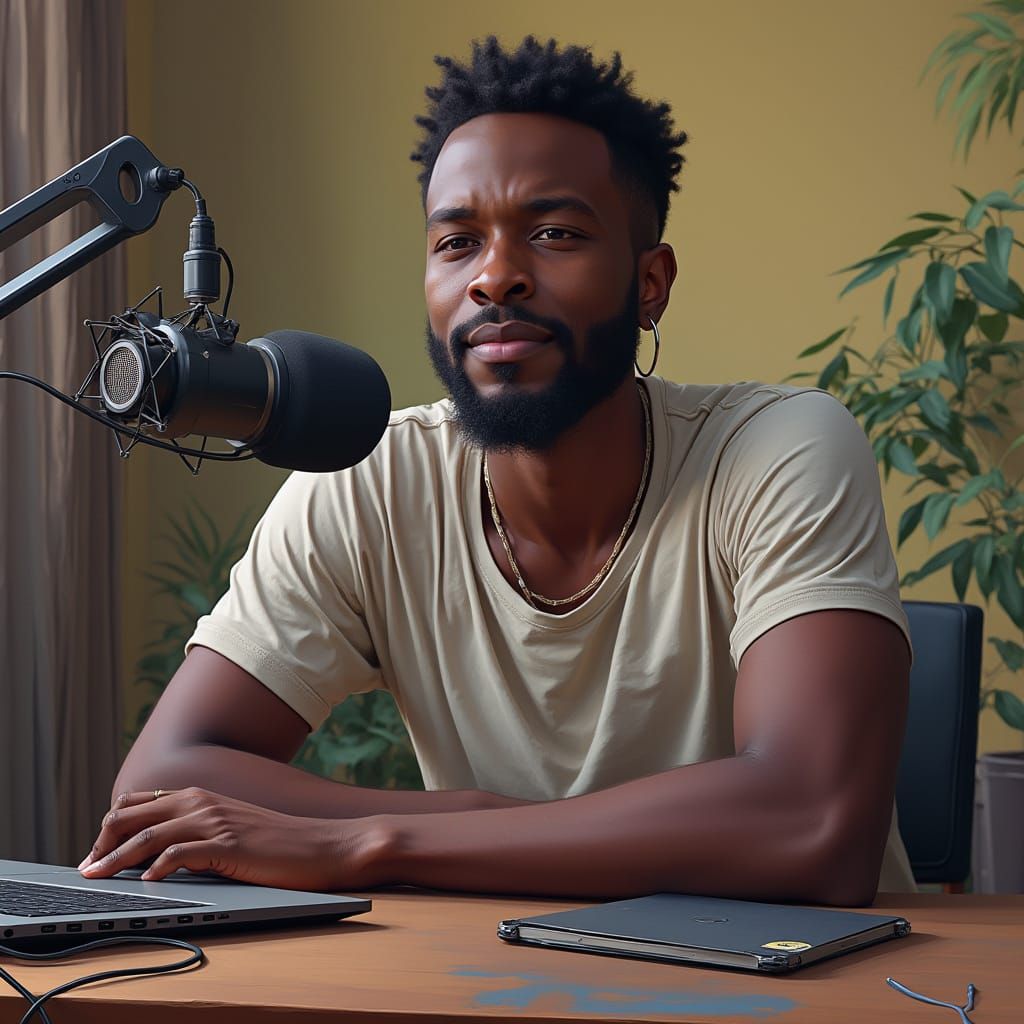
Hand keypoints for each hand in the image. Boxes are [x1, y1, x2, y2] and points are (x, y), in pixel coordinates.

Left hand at [79, 787, 382, 890]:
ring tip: (98, 877)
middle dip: (104, 842)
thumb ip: (196, 830)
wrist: (322, 844)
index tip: (96, 854)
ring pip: (150, 835)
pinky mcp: (230, 845)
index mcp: (200, 796)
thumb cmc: (277, 843)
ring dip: (118, 857)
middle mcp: (203, 802)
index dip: (111, 827)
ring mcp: (216, 821)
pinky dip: (158, 866)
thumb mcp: (229, 828)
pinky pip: (183, 853)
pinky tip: (146, 882)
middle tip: (88, 869)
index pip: (138, 803)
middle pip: (134, 815)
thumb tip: (154, 853)